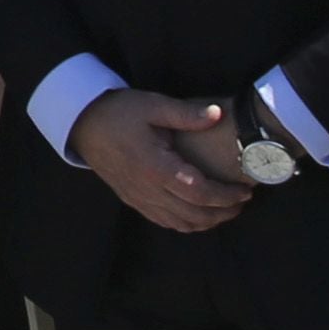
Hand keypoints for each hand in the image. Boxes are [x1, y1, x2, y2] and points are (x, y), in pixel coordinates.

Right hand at [78, 89, 255, 235]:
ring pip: (180, 224)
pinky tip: (198, 213)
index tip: (246, 190)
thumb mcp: (153, 105)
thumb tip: (218, 114)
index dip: (226, 196)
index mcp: (156, 166)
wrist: (83, 124)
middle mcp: (148, 189)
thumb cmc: (119, 112)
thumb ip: (186, 113)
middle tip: (243, 200)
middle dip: (224, 212)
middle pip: (194, 215)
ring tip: (226, 208)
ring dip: (207, 222)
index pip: (199, 192)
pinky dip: (187, 223)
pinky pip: (164, 222)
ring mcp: (139, 198)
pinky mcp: (133, 200)